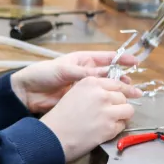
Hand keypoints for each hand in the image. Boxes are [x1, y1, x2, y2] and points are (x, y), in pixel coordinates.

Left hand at [11, 51, 139, 113]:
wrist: (27, 91)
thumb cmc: (42, 74)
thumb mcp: (62, 70)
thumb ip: (81, 73)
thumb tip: (99, 75)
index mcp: (82, 60)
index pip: (106, 58)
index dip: (121, 59)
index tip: (135, 61)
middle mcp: (85, 72)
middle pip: (109, 74)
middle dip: (122, 78)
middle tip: (134, 86)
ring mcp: (83, 86)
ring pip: (105, 88)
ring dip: (116, 91)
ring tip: (129, 96)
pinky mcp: (80, 99)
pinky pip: (96, 99)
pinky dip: (106, 101)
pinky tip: (114, 105)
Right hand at [40, 76, 139, 162]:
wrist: (54, 135)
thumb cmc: (61, 115)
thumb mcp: (75, 93)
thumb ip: (92, 90)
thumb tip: (110, 94)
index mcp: (91, 82)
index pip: (116, 83)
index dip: (124, 90)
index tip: (132, 93)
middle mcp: (101, 94)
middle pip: (122, 96)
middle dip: (118, 104)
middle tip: (109, 112)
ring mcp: (107, 110)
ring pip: (128, 110)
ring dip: (121, 116)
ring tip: (109, 121)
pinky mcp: (110, 127)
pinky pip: (123, 125)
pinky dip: (116, 128)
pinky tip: (103, 130)